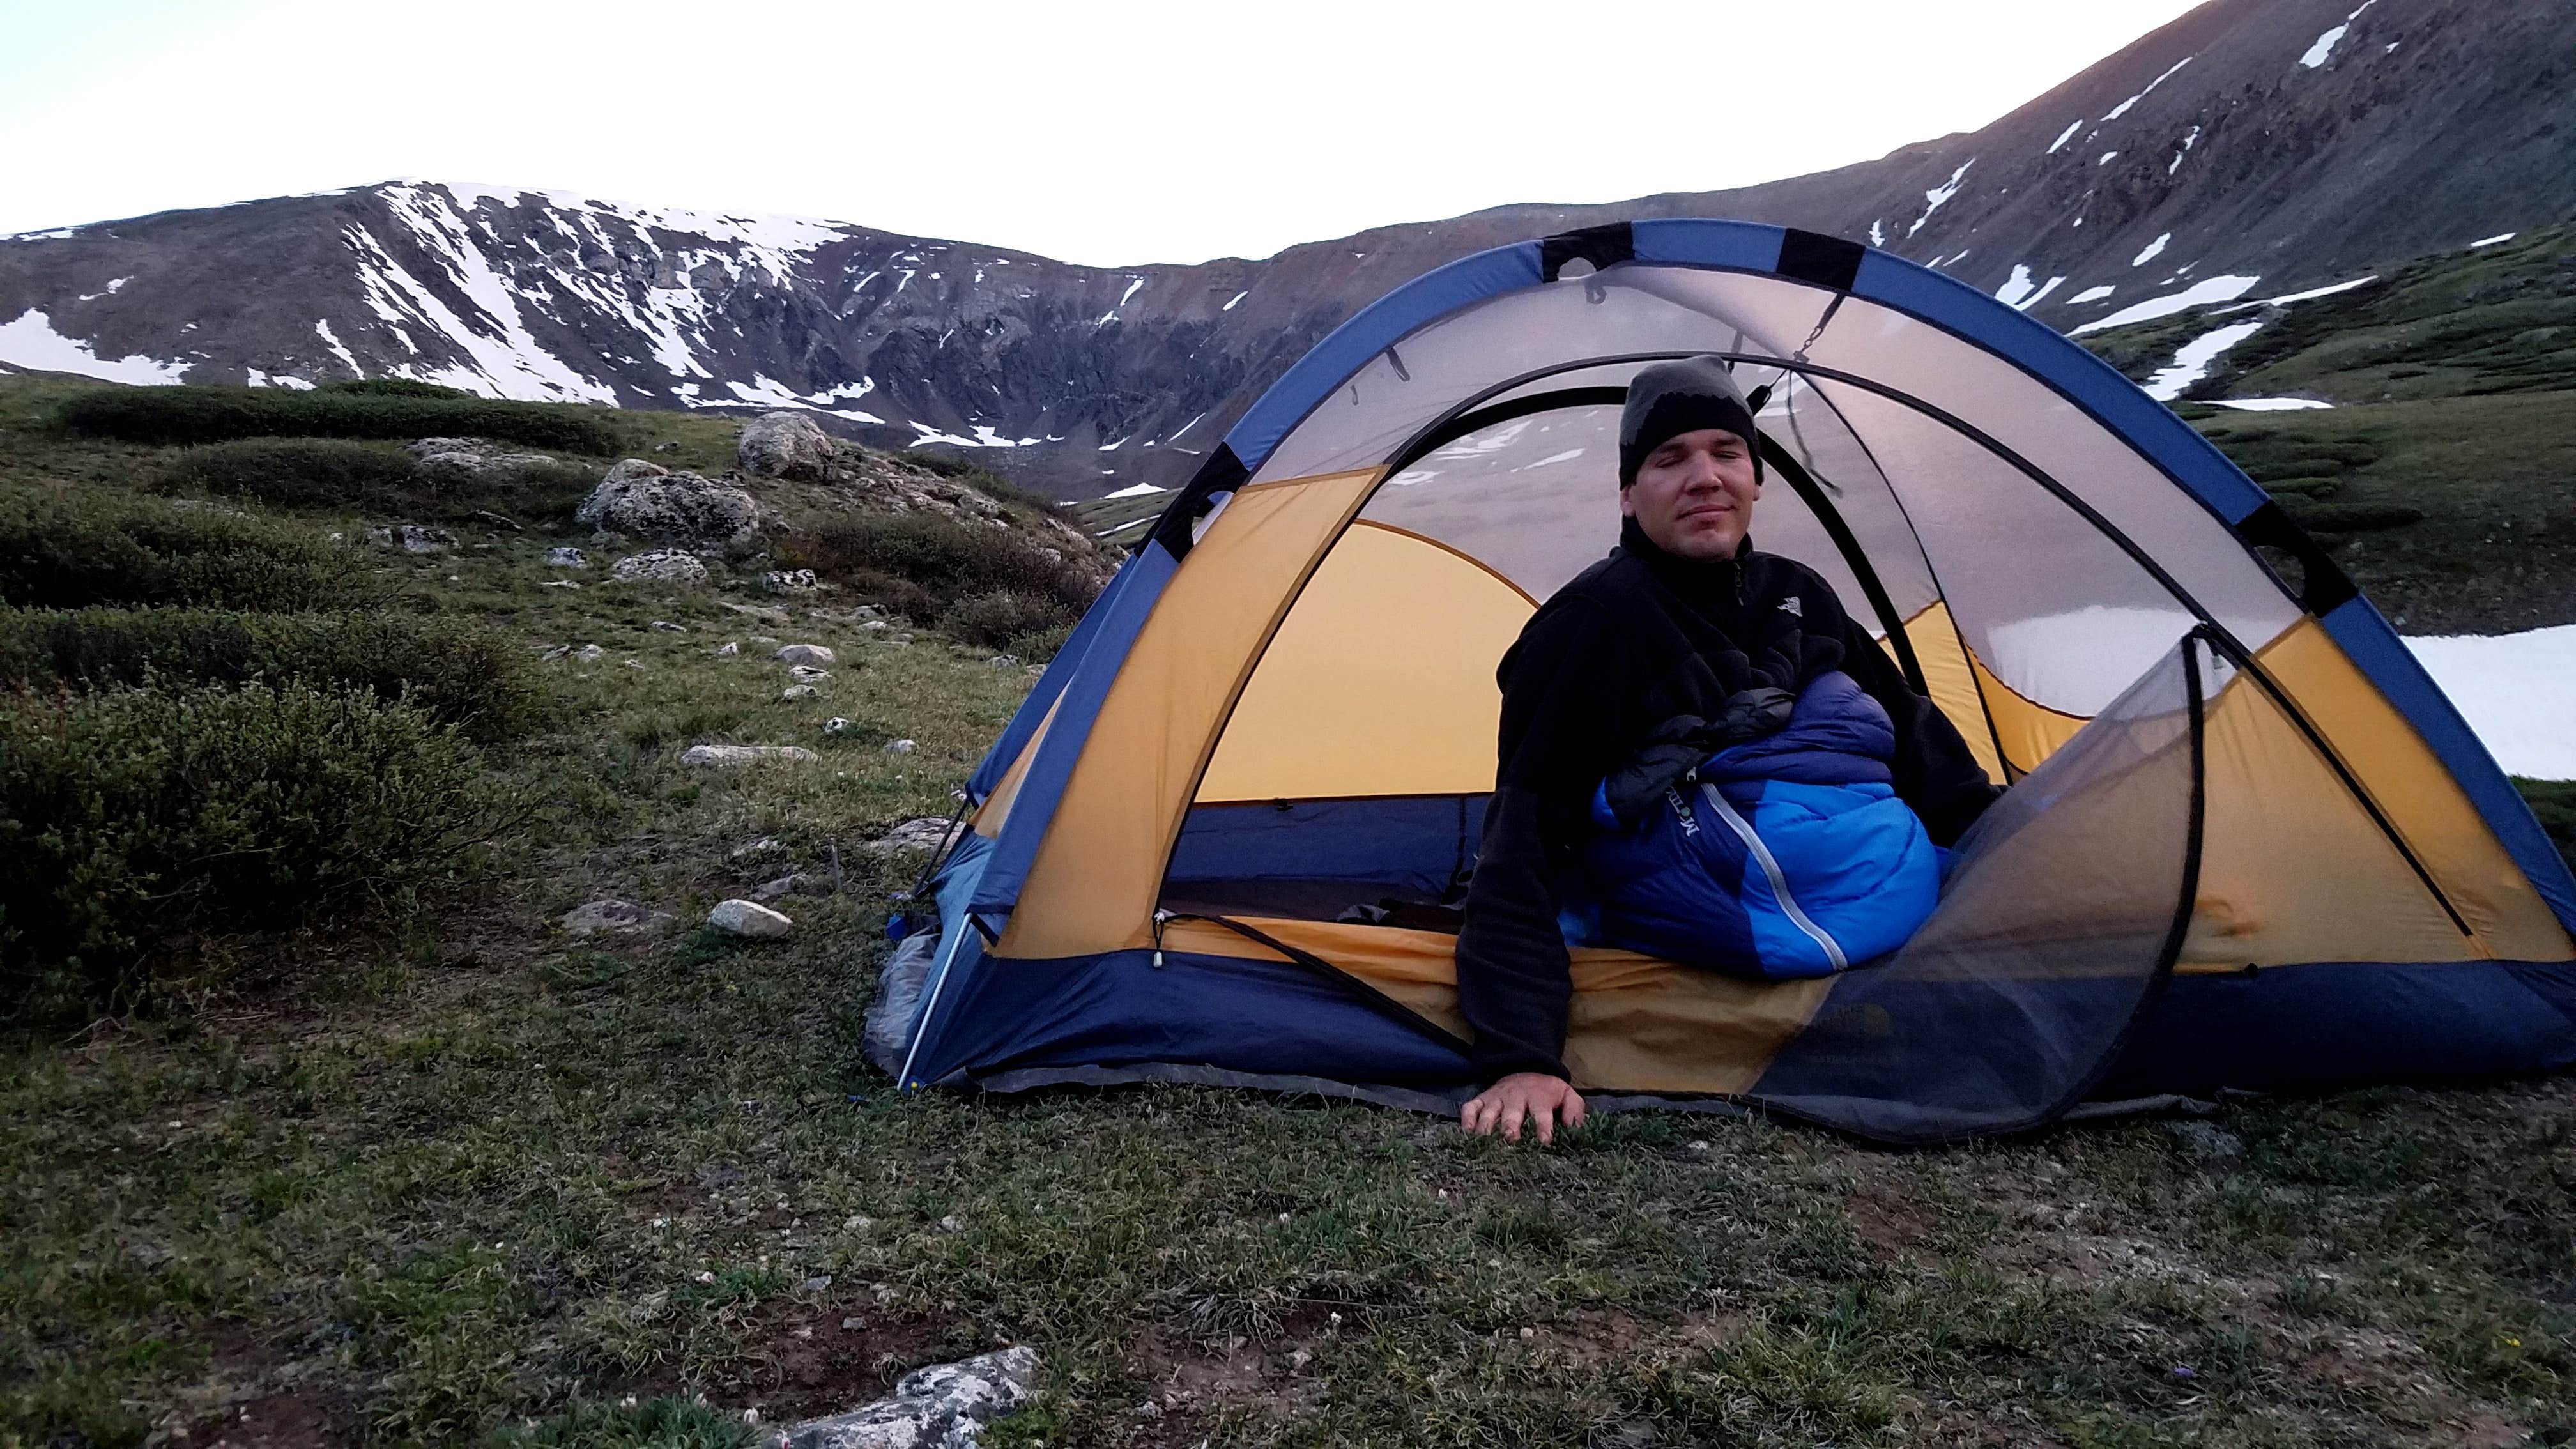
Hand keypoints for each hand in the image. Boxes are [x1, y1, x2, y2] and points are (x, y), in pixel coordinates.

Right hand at [1460, 1072, 1586, 1143]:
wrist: (1526, 1069)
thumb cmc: (1547, 1091)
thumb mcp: (1567, 1095)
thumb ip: (1575, 1111)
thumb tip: (1576, 1131)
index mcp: (1538, 1097)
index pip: (1541, 1113)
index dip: (1542, 1128)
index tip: (1544, 1142)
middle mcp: (1515, 1097)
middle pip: (1511, 1114)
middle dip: (1510, 1129)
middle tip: (1510, 1143)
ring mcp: (1496, 1098)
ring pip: (1488, 1112)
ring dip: (1487, 1128)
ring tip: (1486, 1146)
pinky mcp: (1482, 1099)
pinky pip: (1470, 1108)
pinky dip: (1467, 1120)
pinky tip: (1468, 1135)